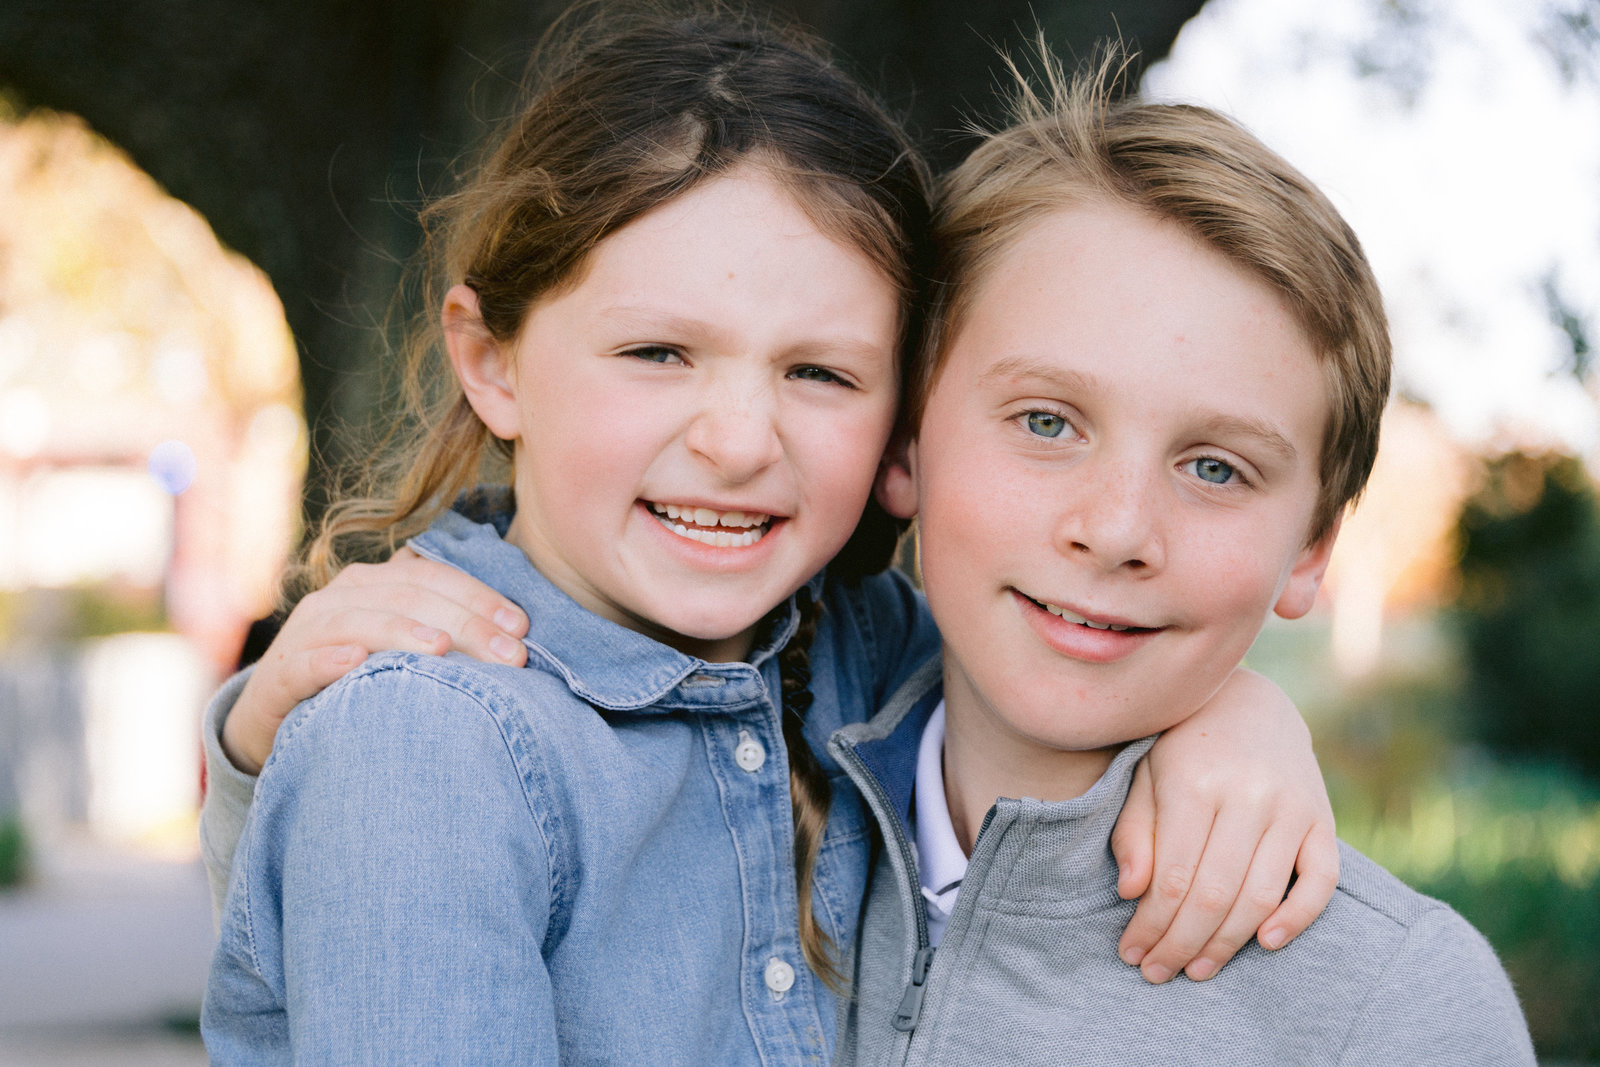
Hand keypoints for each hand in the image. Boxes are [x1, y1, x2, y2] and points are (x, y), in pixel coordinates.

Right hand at [220, 547, 528, 773]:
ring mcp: (305, 634)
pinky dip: (327, 660)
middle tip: (508, 656)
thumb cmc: (357, 681)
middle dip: (464, 624)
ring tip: (441, 649)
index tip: (523, 627)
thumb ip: (444, 634)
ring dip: (402, 633)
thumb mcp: (401, 651)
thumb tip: (517, 640)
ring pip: (357, 622)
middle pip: (407, 597)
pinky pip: (302, 664)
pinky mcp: (276, 676)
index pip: (433, 578)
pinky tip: (355, 663)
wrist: (275, 718)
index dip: (479, 597)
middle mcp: (339, 598)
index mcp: (373, 584)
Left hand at [1109, 668, 1337, 983]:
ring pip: (1260, 896)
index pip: (1173, 878)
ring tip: (1197, 970)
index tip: (1130, 953)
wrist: (1249, 701)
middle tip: (1157, 974)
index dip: (1150, 925)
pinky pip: (1321, 881)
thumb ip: (1135, 832)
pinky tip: (1265, 943)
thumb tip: (1132, 893)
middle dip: (1181, 944)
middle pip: (1214, 896)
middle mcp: (1248, 795)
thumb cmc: (1181, 747)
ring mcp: (1292, 808)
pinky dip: (1298, 917)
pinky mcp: (1323, 819)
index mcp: (1195, 782)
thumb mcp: (1144, 775)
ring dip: (1227, 945)